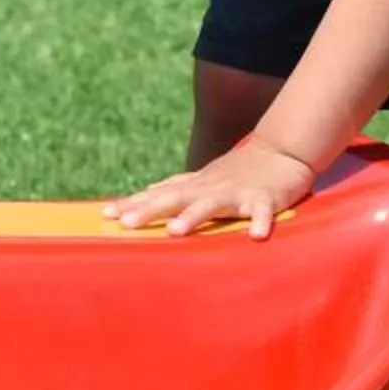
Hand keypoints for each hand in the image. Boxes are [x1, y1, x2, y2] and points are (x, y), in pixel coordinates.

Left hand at [101, 141, 316, 239]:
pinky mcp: (266, 199)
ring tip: (175, 231)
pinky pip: (263, 212)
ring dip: (194, 217)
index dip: (134, 204)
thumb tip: (144, 194)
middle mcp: (211, 188)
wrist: (282, 152)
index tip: (107, 215)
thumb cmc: (238, 172)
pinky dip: (261, 222)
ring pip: (213, 204)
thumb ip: (175, 189)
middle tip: (127, 223)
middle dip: (150, 210)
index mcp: (196, 186)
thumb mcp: (203, 180)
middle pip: (177, 198)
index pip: (159, 195)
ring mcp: (238, 192)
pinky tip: (256, 236)